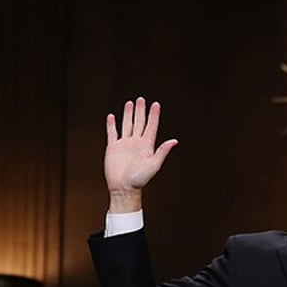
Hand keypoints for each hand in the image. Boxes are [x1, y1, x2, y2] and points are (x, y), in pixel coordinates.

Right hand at [104, 97, 177, 211]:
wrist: (124, 188)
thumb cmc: (140, 179)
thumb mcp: (154, 164)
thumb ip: (163, 151)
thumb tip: (175, 141)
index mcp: (147, 146)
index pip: (151, 126)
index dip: (153, 115)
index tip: (156, 104)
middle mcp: (136, 143)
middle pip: (139, 122)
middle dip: (141, 111)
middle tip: (142, 99)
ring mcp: (124, 144)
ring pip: (127, 125)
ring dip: (128, 114)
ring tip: (130, 103)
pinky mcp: (113, 148)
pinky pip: (112, 133)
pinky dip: (111, 124)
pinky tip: (112, 116)